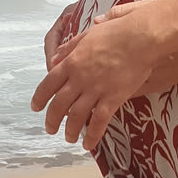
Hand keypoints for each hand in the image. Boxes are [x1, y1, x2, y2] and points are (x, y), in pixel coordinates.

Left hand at [30, 7, 165, 150]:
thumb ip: (70, 47)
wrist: (141, 37)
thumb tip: (55, 57)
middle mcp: (80, 78)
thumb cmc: (118, 31)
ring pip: (76, 116)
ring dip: (69, 130)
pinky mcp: (113, 98)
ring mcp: (96, 90)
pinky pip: (99, 122)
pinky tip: (89, 145)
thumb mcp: (89, 35)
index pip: (48, 84)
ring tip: (68, 138)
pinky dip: (92, 136)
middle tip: (50, 129)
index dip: (40, 98)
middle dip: (51, 120)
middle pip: (59, 104)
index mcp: (72, 62)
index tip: (36, 108)